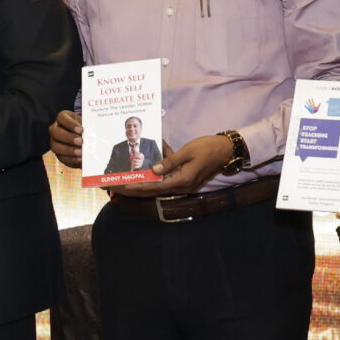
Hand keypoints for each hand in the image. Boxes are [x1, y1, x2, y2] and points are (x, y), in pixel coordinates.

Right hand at [49, 110, 82, 169]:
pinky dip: (71, 158)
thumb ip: (87, 127)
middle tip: (81, 141)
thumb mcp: (87, 125)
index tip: (81, 130)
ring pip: (55, 146)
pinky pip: (61, 157)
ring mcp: (54, 142)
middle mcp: (55, 129)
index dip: (70, 124)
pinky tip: (80, 158)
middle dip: (68, 137)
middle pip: (55, 132)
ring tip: (80, 152)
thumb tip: (90, 132)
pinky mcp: (58, 154)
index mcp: (62, 118)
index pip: (61, 117)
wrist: (87, 142)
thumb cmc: (86, 130)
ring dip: (68, 150)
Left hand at [114, 134, 236, 196]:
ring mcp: (182, 184)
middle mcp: (181, 186)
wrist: (226, 150)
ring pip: (155, 188)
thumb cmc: (208, 148)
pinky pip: (163, 181)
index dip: (136, 187)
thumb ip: (170, 161)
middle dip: (132, 190)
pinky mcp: (182, 179)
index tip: (121, 186)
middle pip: (152, 191)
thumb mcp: (187, 152)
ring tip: (121, 184)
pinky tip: (139, 175)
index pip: (154, 187)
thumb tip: (153, 170)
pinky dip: (151, 179)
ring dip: (139, 186)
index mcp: (182, 181)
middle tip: (114, 188)